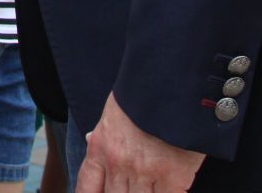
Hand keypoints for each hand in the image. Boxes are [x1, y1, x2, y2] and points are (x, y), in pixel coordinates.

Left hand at [75, 93, 206, 192]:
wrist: (170, 80)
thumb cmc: (141, 94)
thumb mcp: (113, 111)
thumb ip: (103, 132)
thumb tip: (92, 140)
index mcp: (101, 147)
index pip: (87, 186)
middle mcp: (118, 163)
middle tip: (130, 187)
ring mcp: (145, 171)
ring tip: (147, 187)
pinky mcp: (174, 175)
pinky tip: (169, 189)